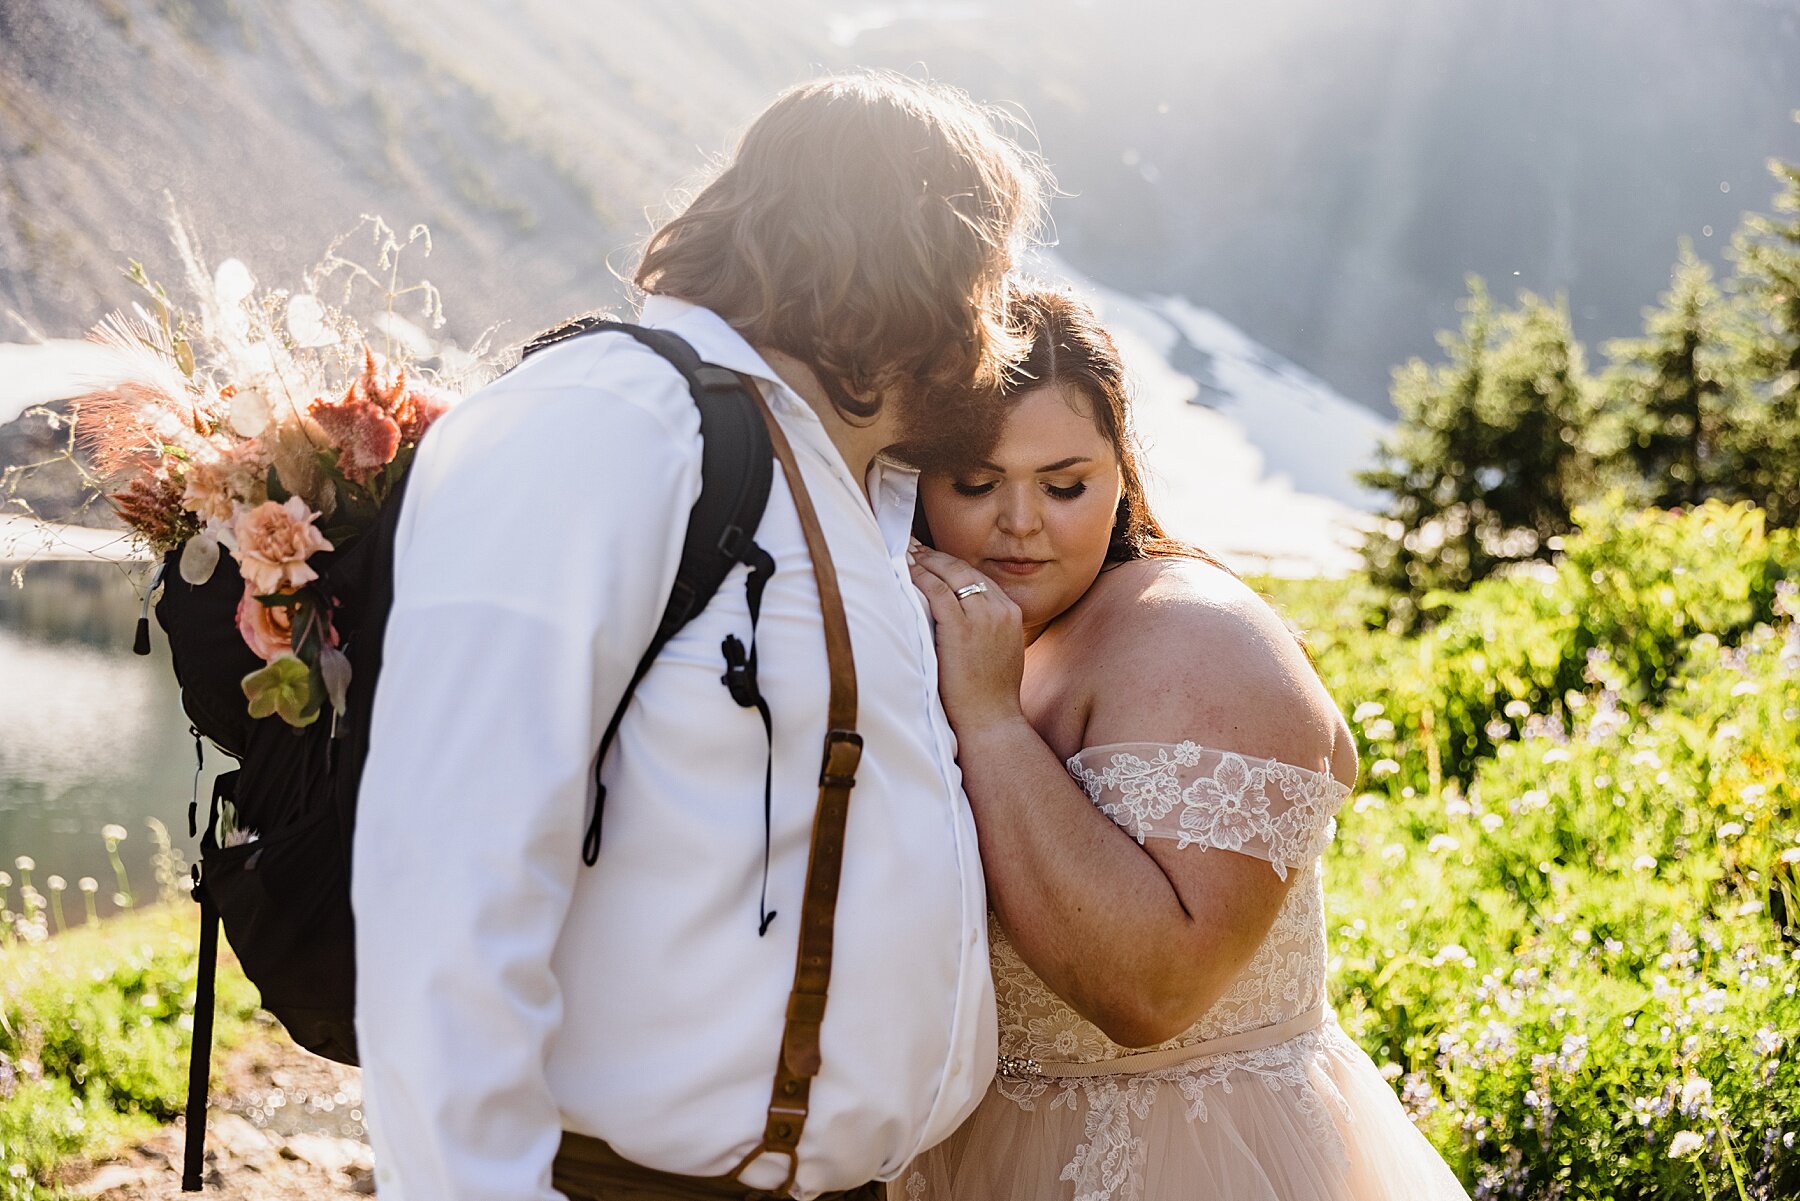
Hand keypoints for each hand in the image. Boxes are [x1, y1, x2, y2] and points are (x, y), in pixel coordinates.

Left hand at [908, 541, 1026, 736]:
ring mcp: (982, 617)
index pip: (976, 577)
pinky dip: (919, 578)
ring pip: (949, 575)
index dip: (950, 565)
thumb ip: (987, 626)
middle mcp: (999, 608)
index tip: (931, 557)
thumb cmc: (990, 693)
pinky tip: (905, 572)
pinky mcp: (961, 628)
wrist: (991, 720)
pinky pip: (936, 592)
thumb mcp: (1001, 649)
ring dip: (924, 561)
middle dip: (935, 556)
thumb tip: (962, 611)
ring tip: (905, 553)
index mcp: (1011, 611)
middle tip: (913, 546)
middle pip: (962, 570)